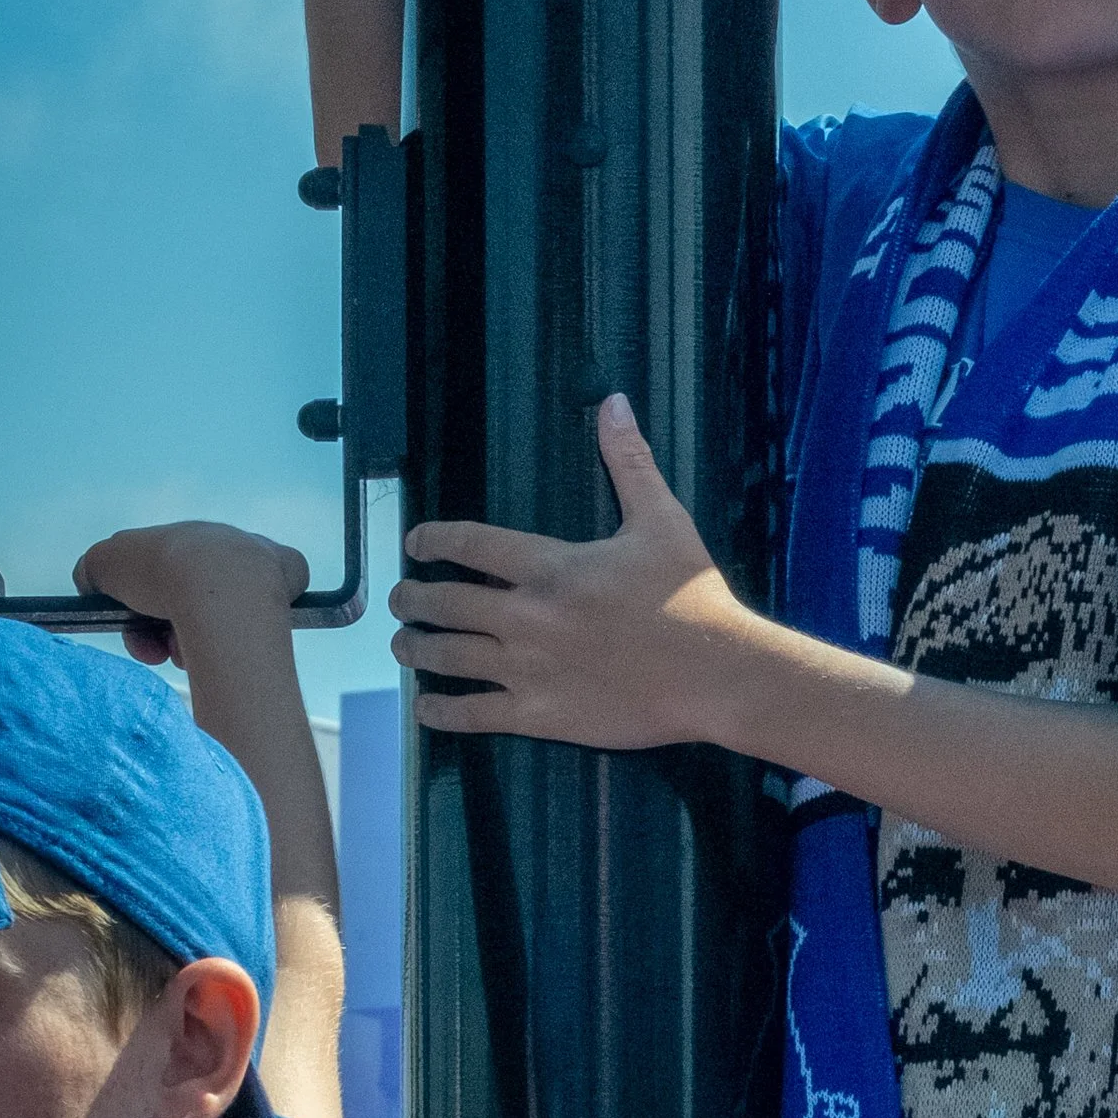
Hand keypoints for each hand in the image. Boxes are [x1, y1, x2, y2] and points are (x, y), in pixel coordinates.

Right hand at [74, 523, 307, 666]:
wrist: (213, 584)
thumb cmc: (156, 574)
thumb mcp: (104, 566)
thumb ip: (96, 571)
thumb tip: (94, 582)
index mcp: (182, 539)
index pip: (161, 577)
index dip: (142, 606)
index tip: (136, 629)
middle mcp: (224, 542)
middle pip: (193, 597)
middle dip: (168, 626)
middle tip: (159, 650)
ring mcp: (260, 559)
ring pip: (225, 611)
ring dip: (199, 636)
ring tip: (189, 650)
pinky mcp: (289, 576)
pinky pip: (272, 603)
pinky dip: (249, 623)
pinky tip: (232, 636)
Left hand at [392, 396, 749, 748]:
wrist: (718, 672)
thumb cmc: (693, 596)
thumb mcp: (663, 520)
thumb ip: (628, 462)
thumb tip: (613, 402)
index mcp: (550, 566)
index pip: (467, 544)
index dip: (431, 540)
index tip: (414, 544)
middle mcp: (526, 616)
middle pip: (443, 603)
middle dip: (411, 599)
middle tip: (400, 599)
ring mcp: (528, 669)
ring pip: (446, 657)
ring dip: (415, 649)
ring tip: (403, 645)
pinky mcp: (540, 714)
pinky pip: (472, 714)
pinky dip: (440, 710)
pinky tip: (426, 704)